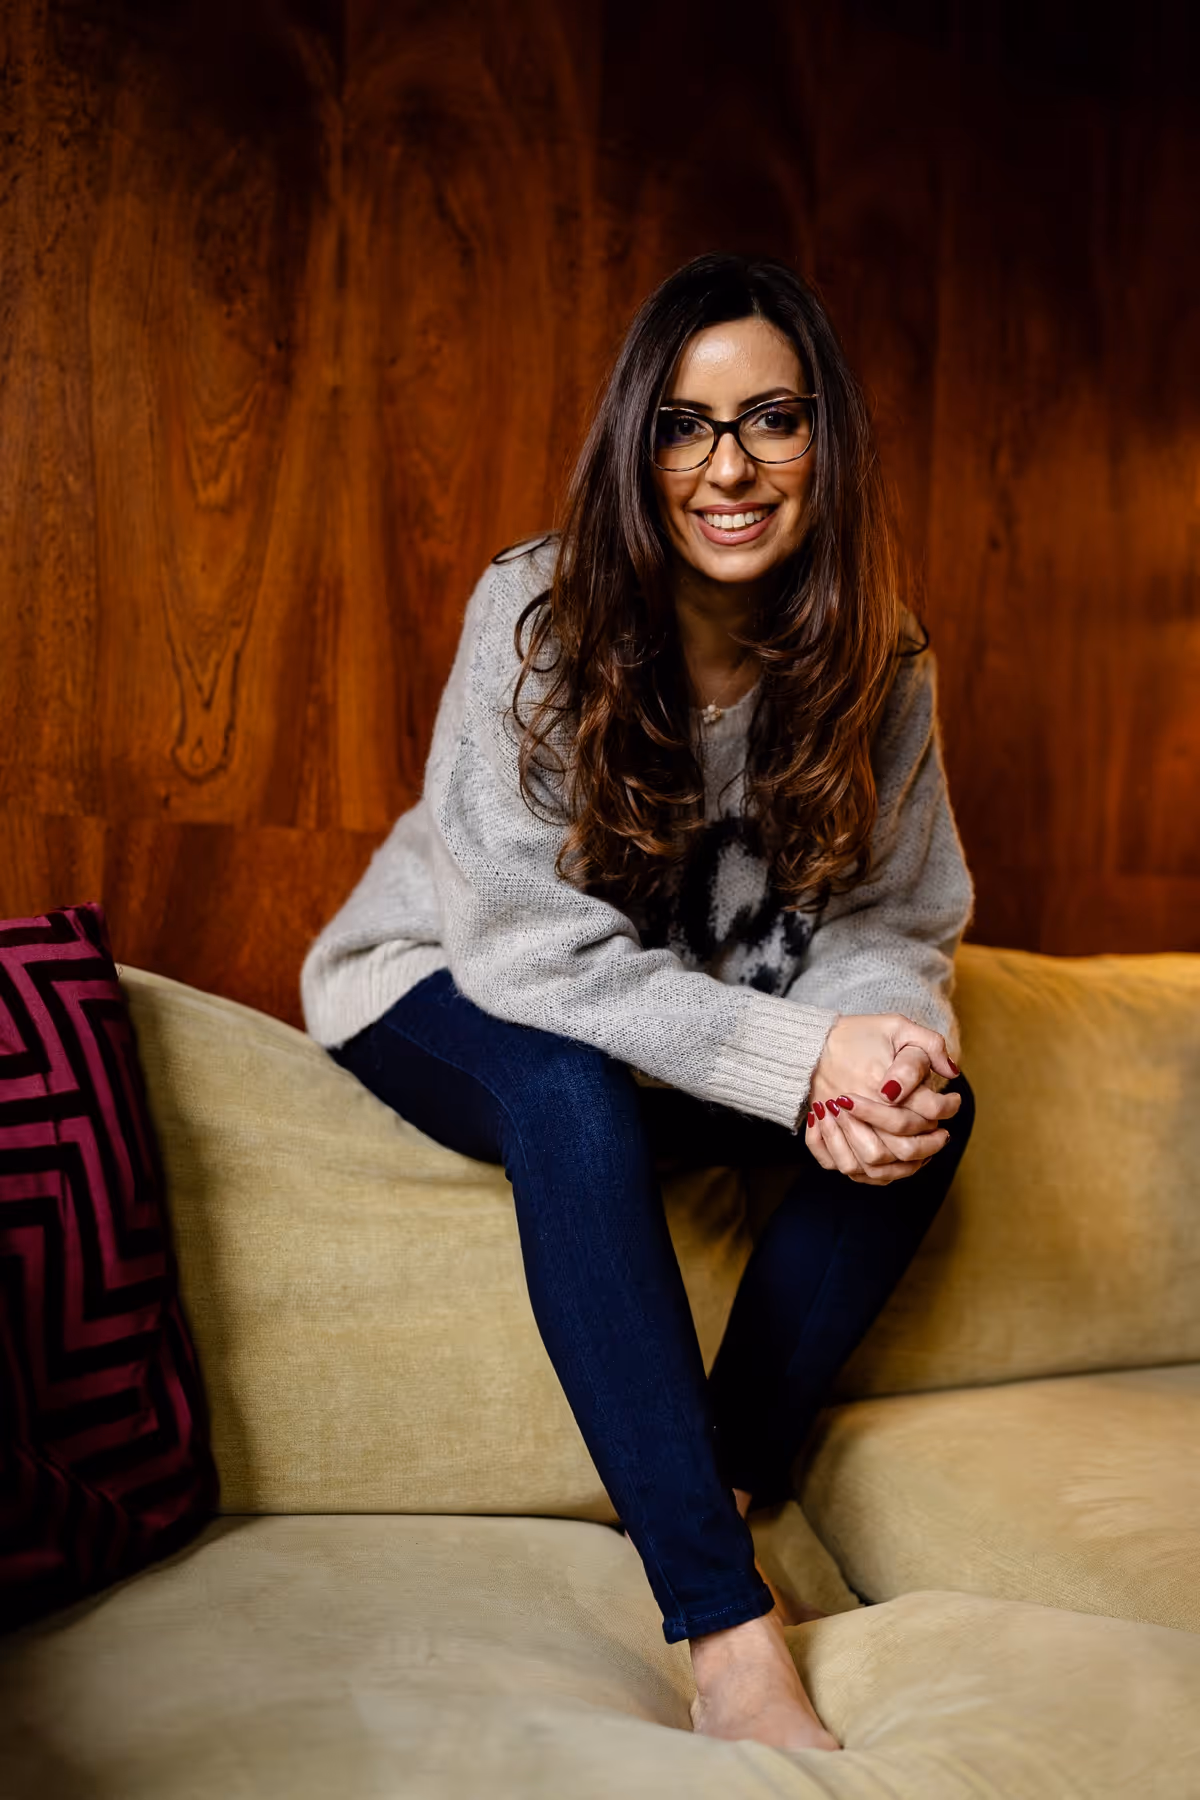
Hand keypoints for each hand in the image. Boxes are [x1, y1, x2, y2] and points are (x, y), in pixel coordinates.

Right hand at [805, 1012, 961, 1185]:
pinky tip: (892, 1164)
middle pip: (903, 1147)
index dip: (947, 1109)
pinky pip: (849, 1168)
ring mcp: (839, 1125)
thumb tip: (951, 1071)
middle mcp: (858, 1109)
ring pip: (876, 1165)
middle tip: (942, 1135)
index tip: (954, 1102)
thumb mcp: (896, 1025)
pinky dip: (873, 1173)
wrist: (812, 1042)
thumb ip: (929, 1043)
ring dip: (904, 1166)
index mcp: (879, 1081)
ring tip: (922, 1155)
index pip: (925, 1111)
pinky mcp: (827, 1134)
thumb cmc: (856, 1034)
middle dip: (930, 1145)